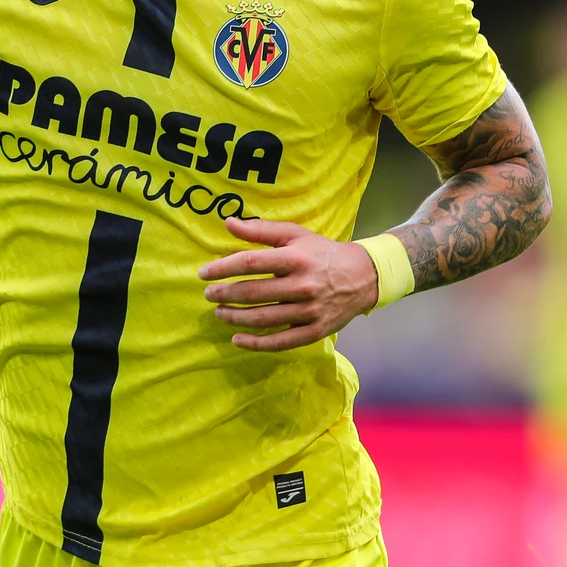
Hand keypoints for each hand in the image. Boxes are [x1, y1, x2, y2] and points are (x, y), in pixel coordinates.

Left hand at [198, 217, 379, 351]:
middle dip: (225, 294)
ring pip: (263, 318)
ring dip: (235, 318)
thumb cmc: (322, 253)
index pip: (251, 263)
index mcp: (296, 258)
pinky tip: (237, 339)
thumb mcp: (295, 235)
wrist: (362, 276)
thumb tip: (228, 223)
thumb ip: (261, 230)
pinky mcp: (315, 331)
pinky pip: (281, 341)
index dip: (223, 268)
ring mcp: (309, 310)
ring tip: (219, 313)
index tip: (204, 274)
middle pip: (253, 293)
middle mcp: (302, 285)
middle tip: (208, 295)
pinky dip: (256, 343)